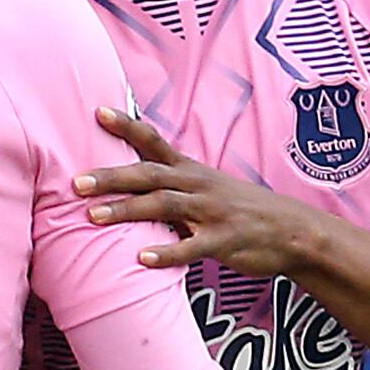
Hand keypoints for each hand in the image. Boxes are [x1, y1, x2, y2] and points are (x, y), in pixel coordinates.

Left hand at [76, 110, 331, 275]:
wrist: (292, 231)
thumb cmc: (242, 211)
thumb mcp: (206, 190)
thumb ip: (171, 188)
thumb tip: (128, 187)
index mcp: (192, 171)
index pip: (154, 143)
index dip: (127, 126)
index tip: (98, 111)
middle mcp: (199, 185)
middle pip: (149, 175)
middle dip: (112, 177)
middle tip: (77, 182)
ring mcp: (212, 212)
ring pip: (164, 206)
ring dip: (127, 210)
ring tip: (94, 216)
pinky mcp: (225, 240)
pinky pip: (192, 247)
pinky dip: (167, 253)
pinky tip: (142, 258)